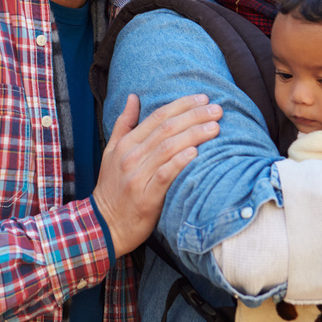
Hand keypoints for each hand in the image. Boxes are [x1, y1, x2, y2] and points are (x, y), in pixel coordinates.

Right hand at [93, 93, 220, 256]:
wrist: (104, 225)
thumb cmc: (112, 187)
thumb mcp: (111, 152)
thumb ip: (124, 124)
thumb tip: (133, 97)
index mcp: (126, 144)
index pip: (157, 117)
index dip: (181, 105)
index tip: (202, 98)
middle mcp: (131, 157)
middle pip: (166, 129)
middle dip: (194, 116)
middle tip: (217, 109)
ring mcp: (137, 176)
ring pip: (168, 148)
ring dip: (194, 135)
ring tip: (215, 128)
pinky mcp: (146, 197)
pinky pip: (165, 175)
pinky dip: (180, 162)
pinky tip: (196, 153)